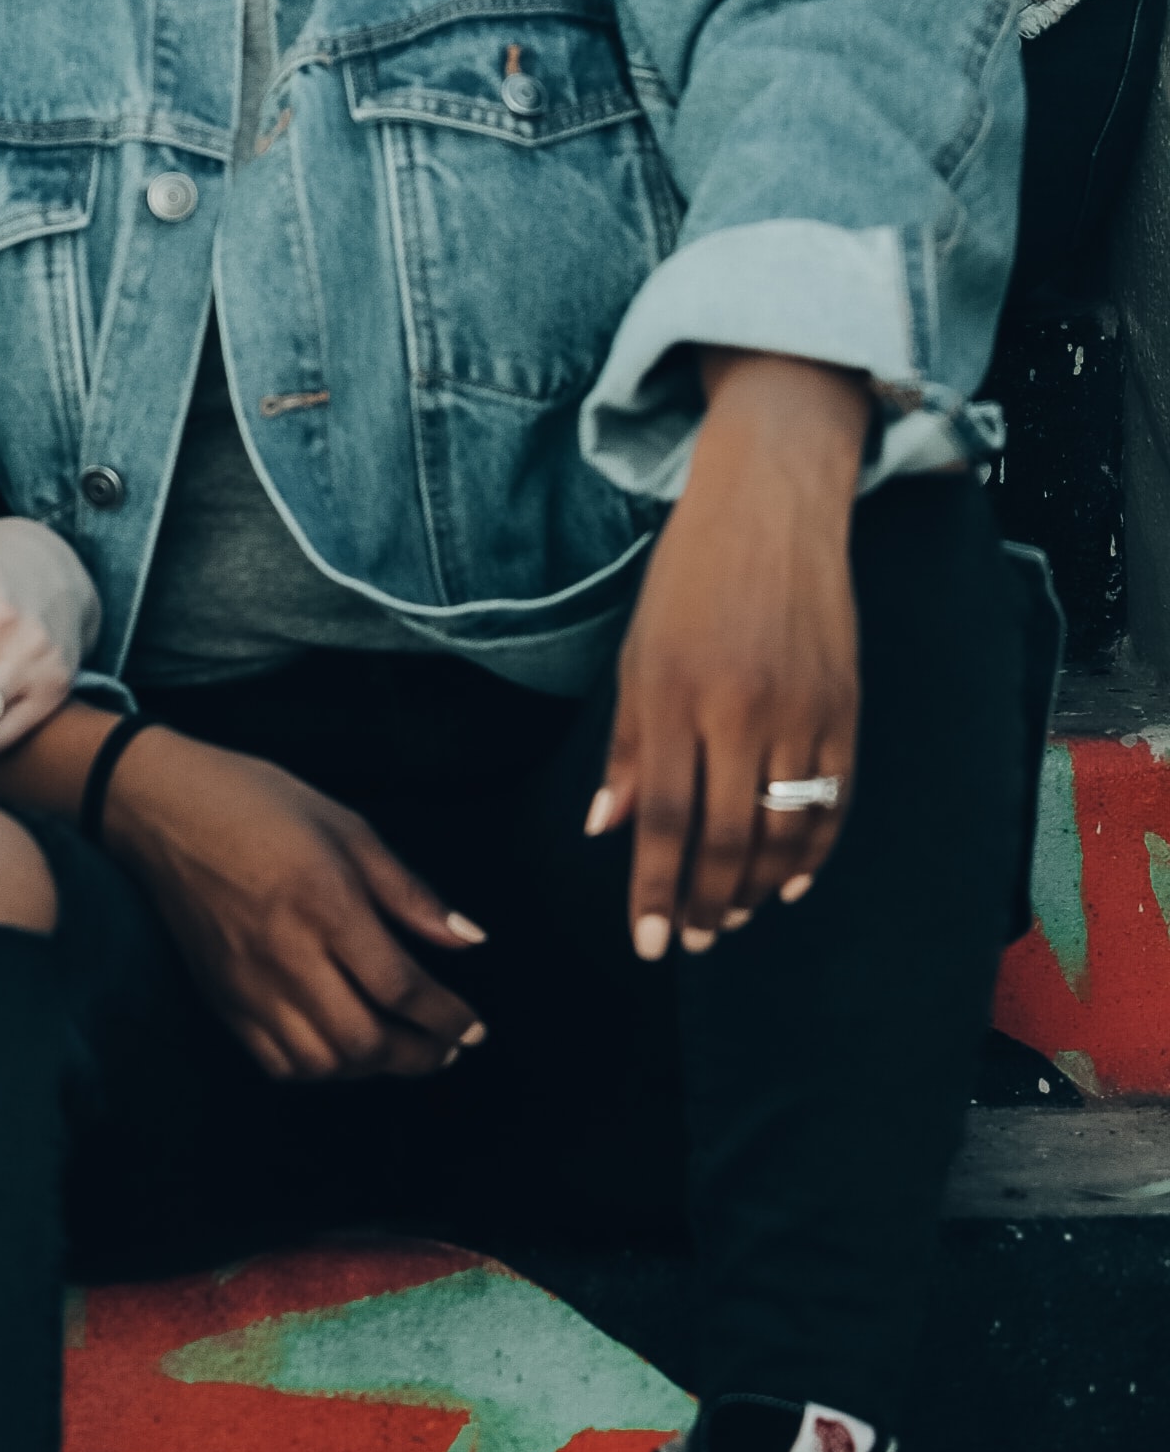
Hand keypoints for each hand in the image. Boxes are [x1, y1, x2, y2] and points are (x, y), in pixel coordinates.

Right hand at [98, 727, 487, 1083]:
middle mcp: (286, 954)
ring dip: (371, 1067)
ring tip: (397, 1048)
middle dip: (419, 1056)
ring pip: (323, 1062)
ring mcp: (247, 984)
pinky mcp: (220, 998)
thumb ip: (407, 891)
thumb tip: (467, 941)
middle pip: (365, 1040)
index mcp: (324, 903)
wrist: (159, 807)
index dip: (447, 1018)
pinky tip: (339, 1048)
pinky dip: (319, 1068)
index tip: (473, 1027)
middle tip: (445, 1048)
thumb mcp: (345, 826)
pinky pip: (276, 1062)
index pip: (400, 987)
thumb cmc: (256, 802)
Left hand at [587, 352, 864, 957]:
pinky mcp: (846, 710)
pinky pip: (832, 803)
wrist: (772, 509)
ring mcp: (801, 713)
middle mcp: (739, 712)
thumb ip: (624, 746)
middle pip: (725, 838)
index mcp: (674, 696)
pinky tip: (787, 881)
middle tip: (689, 939)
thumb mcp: (636, 653)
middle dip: (704, 902)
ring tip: (728, 916)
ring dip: (755, 888)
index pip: (663, 818)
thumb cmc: (688, 580)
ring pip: (783, 832)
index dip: (654, 890)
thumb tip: (606, 828)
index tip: (648, 943)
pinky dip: (812, 852)